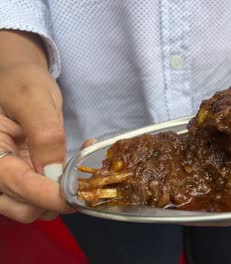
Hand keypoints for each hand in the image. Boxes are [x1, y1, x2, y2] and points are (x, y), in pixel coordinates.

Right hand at [0, 30, 72, 222]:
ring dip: (60, 198)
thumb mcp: (33, 98)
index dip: (50, 195)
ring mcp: (7, 178)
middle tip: (84, 179)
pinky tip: (76, 169)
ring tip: (81, 170)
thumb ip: (44, 134)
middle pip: (23, 208)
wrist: (18, 79)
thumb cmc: (22, 82)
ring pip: (33, 209)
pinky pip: (41, 198)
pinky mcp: (22, 180)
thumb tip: (54, 172)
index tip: (79, 195)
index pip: (17, 185)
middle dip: (55, 201)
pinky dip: (61, 192)